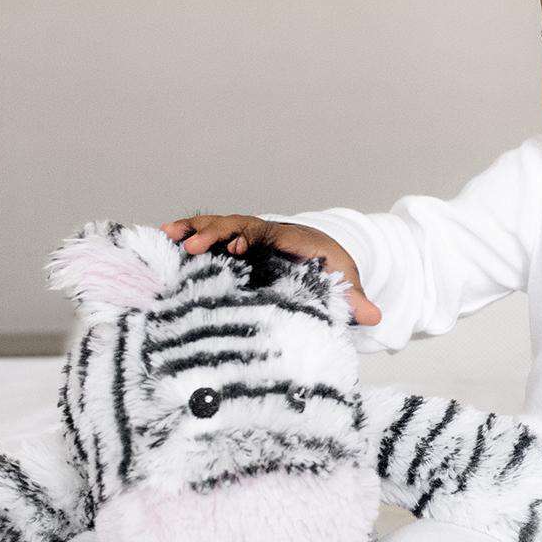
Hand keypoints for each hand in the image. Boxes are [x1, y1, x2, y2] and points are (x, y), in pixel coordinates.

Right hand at [160, 215, 381, 325]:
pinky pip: (210, 236)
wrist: (322, 255)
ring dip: (195, 228)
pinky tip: (167, 238)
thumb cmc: (331, 267)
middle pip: (236, 224)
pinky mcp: (235, 245)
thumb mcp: (345, 280)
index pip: (266, 234)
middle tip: (192, 245)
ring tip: (168, 234)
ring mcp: (247, 237)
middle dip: (215, 232)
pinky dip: (189, 234)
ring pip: (219, 225)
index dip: (249, 238)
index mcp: (289, 239)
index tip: (235, 248)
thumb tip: (374, 317)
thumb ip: (355, 299)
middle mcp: (265, 232)